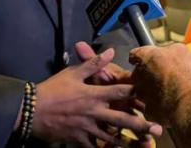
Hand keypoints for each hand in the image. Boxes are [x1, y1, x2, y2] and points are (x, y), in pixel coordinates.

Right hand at [29, 48, 162, 146]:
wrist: (31, 111)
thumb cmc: (53, 89)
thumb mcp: (73, 73)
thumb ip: (93, 63)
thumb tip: (110, 51)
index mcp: (93, 95)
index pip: (120, 93)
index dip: (135, 93)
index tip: (150, 95)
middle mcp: (94, 113)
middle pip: (122, 120)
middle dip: (141, 125)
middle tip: (158, 129)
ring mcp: (87, 129)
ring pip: (112, 138)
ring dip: (128, 142)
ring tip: (143, 145)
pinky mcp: (78, 140)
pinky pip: (94, 146)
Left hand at [129, 44, 190, 125]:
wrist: (187, 100)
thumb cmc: (183, 73)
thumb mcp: (182, 51)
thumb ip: (170, 49)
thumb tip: (172, 51)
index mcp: (144, 57)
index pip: (135, 54)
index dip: (143, 57)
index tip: (148, 59)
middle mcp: (138, 75)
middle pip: (138, 74)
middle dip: (148, 76)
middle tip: (163, 76)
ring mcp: (141, 95)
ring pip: (144, 93)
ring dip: (153, 92)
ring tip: (170, 92)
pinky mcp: (148, 111)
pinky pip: (152, 108)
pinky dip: (160, 107)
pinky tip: (171, 104)